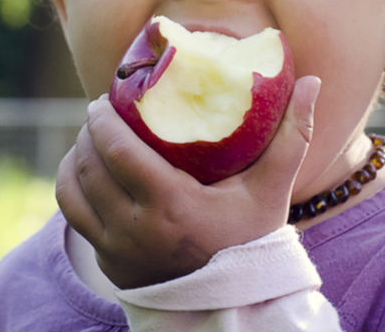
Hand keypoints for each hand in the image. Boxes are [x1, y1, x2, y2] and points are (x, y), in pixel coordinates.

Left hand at [55, 76, 320, 288]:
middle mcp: (136, 230)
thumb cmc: (253, 240)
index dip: (101, 121)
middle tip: (97, 113)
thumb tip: (312, 81)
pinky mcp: (108, 263)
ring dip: (74, 159)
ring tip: (88, 139)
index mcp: (171, 206)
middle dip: (87, 134)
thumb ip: (293, 135)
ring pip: (74, 192)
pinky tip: (83, 172)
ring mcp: (116, 250)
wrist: (235, 304)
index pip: (117, 151)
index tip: (102, 100)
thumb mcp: (272, 188)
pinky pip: (74, 217)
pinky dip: (71, 188)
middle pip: (90, 167)